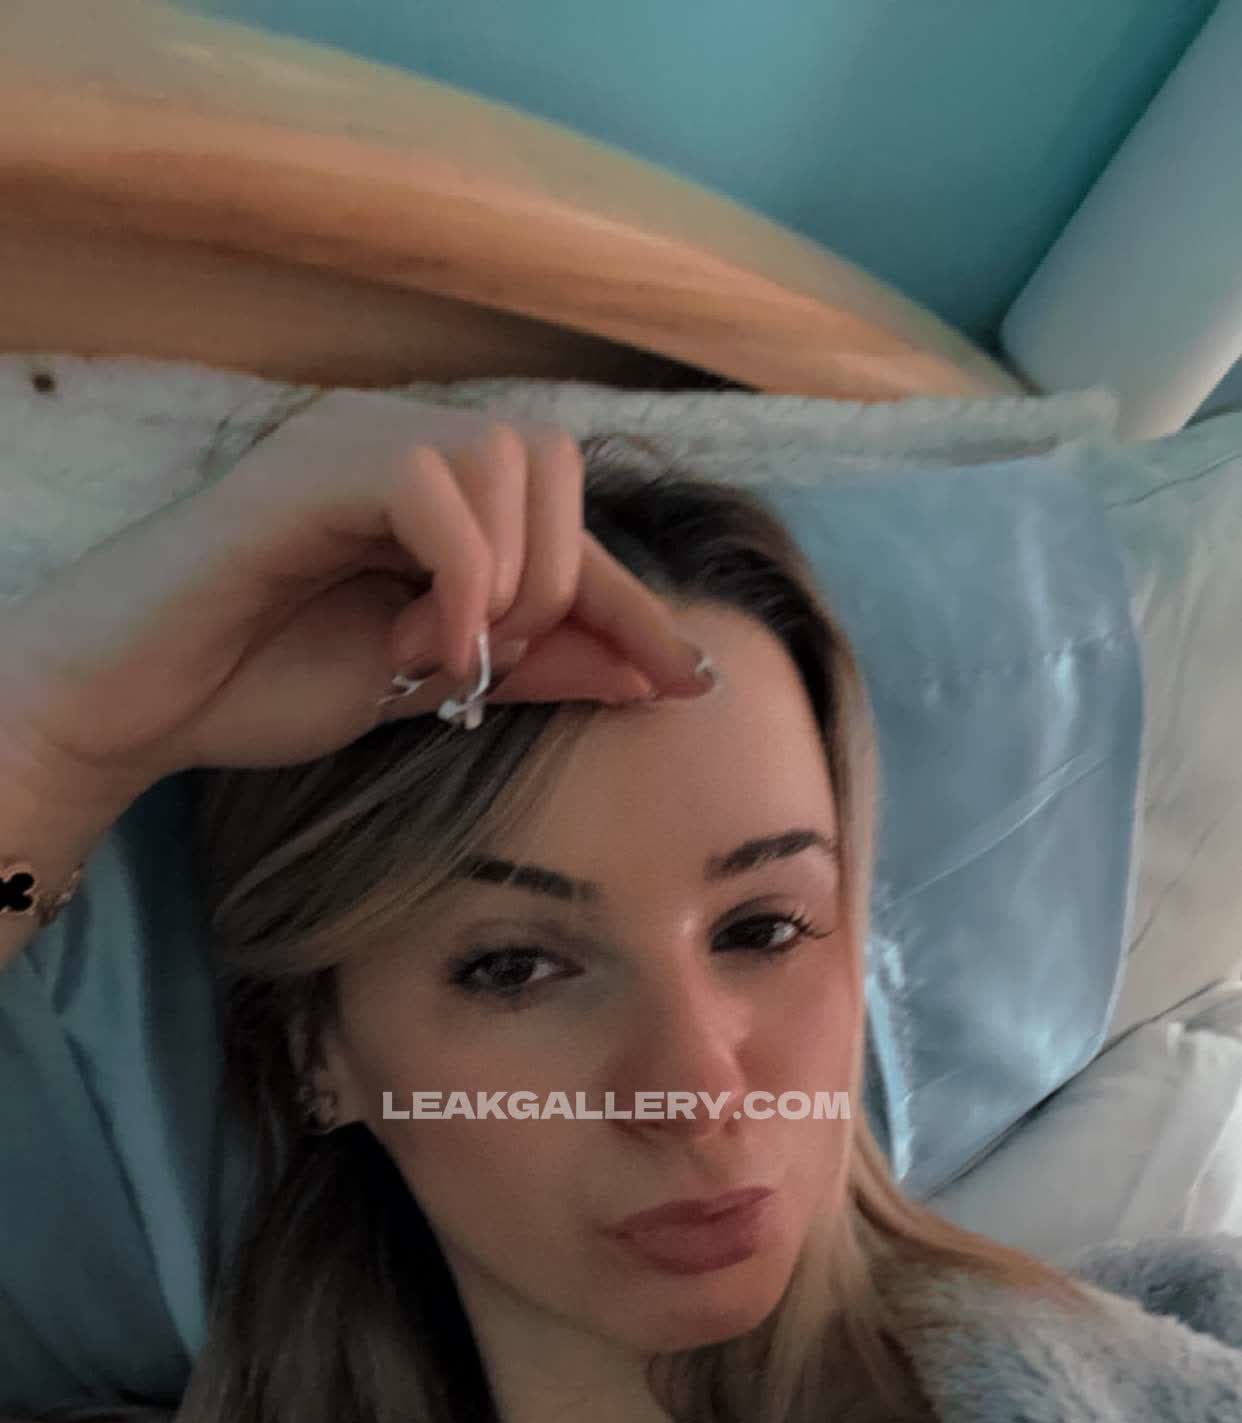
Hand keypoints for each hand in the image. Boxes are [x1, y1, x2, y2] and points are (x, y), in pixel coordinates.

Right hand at [0, 391, 711, 802]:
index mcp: (436, 495)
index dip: (634, 603)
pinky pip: (433, 484)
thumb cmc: (258, 682)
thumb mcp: (426, 686)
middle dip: (557, 583)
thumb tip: (646, 674)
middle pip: (555, 462)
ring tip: (436, 654)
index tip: (691, 682)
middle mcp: (402, 446)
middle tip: (487, 663)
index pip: (568, 525)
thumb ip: (531, 667)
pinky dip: (457, 573)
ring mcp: (353, 442)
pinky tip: (417, 643)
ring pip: (508, 457)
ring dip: (505, 579)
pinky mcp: (310, 466)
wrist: (140, 701)